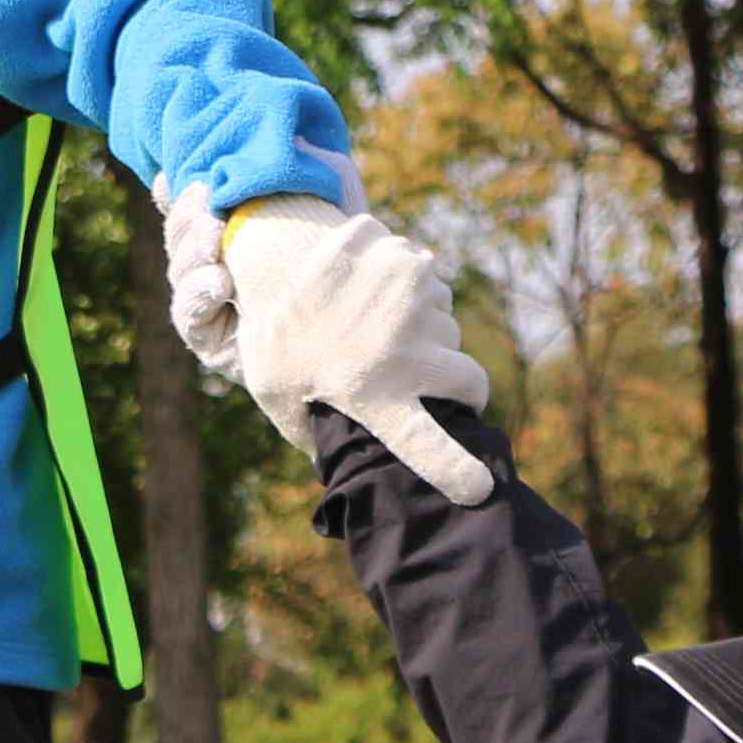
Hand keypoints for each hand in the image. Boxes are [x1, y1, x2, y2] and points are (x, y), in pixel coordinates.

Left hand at [164, 189, 495, 500]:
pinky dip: (406, 281)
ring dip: (424, 325)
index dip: (454, 469)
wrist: (262, 260)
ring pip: (446, 320)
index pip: (425, 445)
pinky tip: (368, 285)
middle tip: (413, 371)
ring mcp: (408, 294)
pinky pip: (428, 275)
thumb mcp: (280, 396)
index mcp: (371, 393)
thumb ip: (315, 435)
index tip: (480, 488)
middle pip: (465, 378)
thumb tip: (346, 472)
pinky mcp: (403, 254)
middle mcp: (402, 348)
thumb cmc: (273, 339)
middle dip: (450, 380)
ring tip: (376, 321)